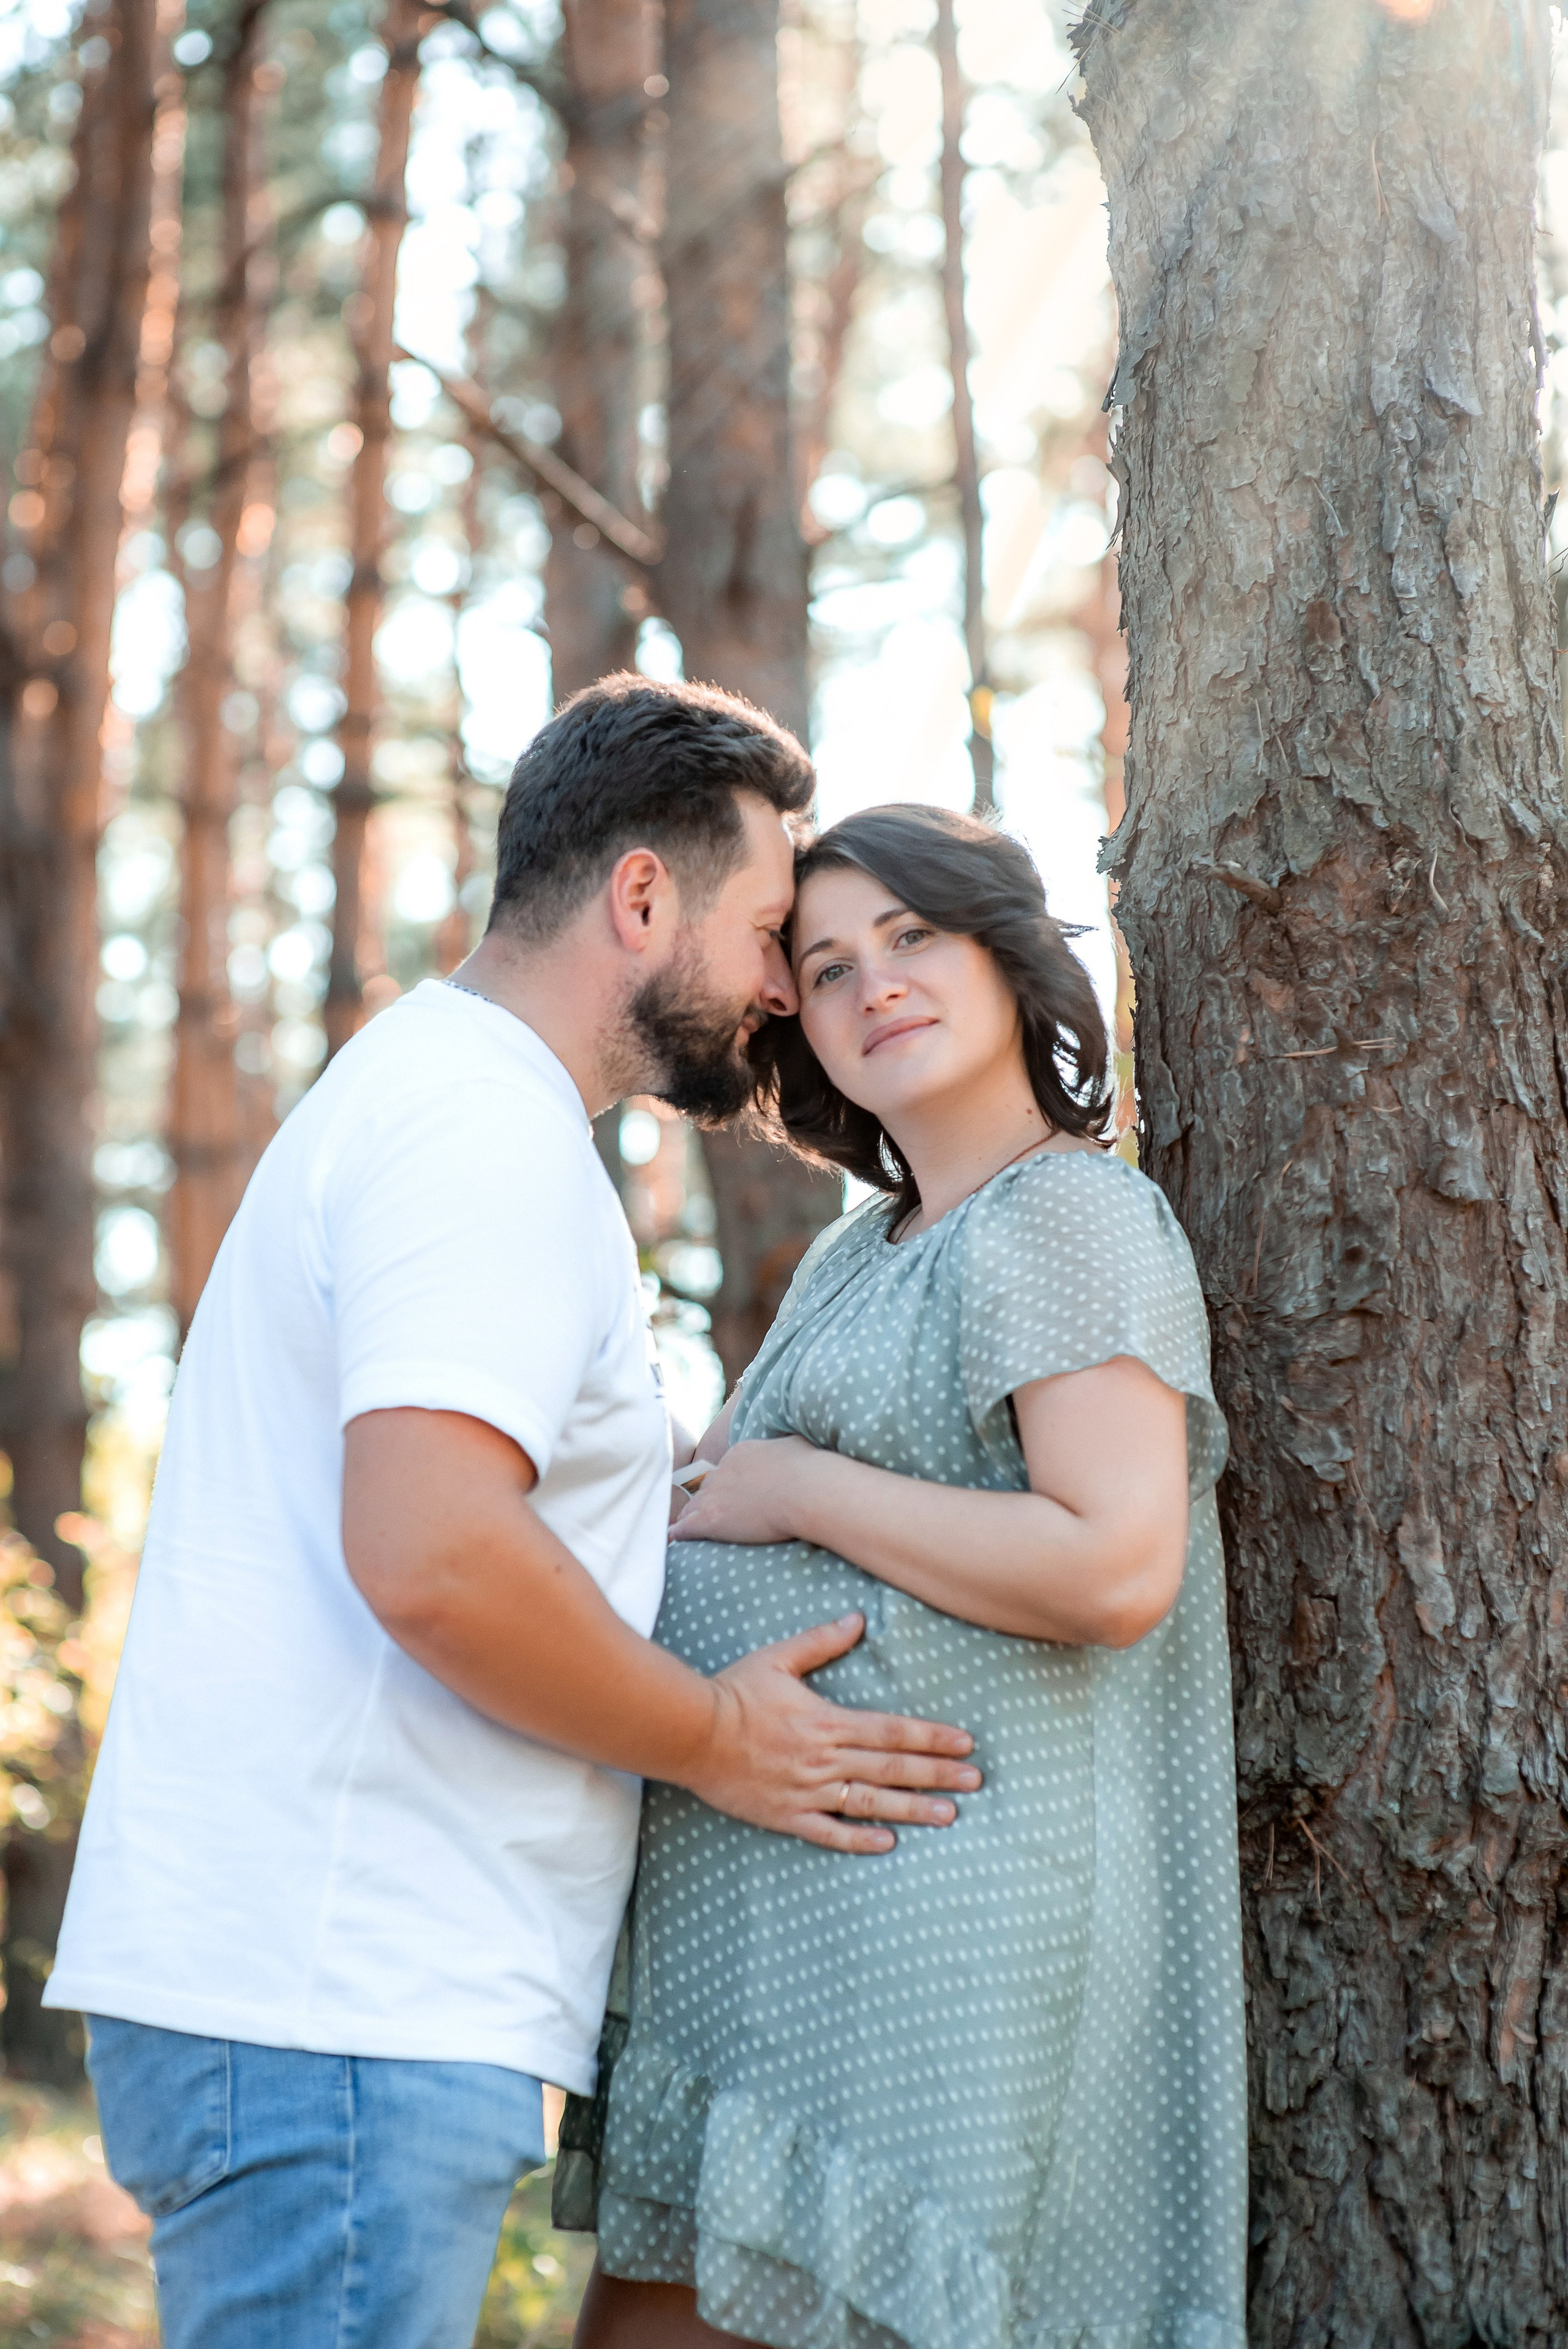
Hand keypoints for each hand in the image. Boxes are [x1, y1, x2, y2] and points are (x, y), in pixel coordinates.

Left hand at [669, 1435, 823, 1545]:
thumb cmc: (810, 1470)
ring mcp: (714, 1495)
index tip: (734, 1495)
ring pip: (694, 1506)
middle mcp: (723, 1471)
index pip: (726, 1471)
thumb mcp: (795, 1447)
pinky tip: (673, 1538)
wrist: (806, 1490)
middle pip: (708, 1487)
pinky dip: (679, 1532)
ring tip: (687, 1528)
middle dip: (710, 1500)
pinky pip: (686, 1526)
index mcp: (741, 1453)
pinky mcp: (711, 1519)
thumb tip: (789, 1450)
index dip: (729, 1485)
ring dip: (693, 1516)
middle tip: (715, 1514)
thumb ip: (784, 1450)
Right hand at [680, 1613, 981, 1852]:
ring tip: (950, 1815)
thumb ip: (821, 1642)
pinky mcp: (786, 1816)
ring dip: (913, 1810)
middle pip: (891, 1770)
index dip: (932, 1737)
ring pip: (870, 1804)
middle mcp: (824, 1759)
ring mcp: (806, 1791)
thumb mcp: (778, 1658)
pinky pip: (829, 1833)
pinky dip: (860, 1840)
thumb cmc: (734, 1692)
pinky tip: (889, 1844)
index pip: (892, 1731)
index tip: (965, 1742)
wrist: (689, 1733)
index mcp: (827, 1721)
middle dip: (938, 1775)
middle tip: (975, 1780)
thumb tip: (858, 1619)